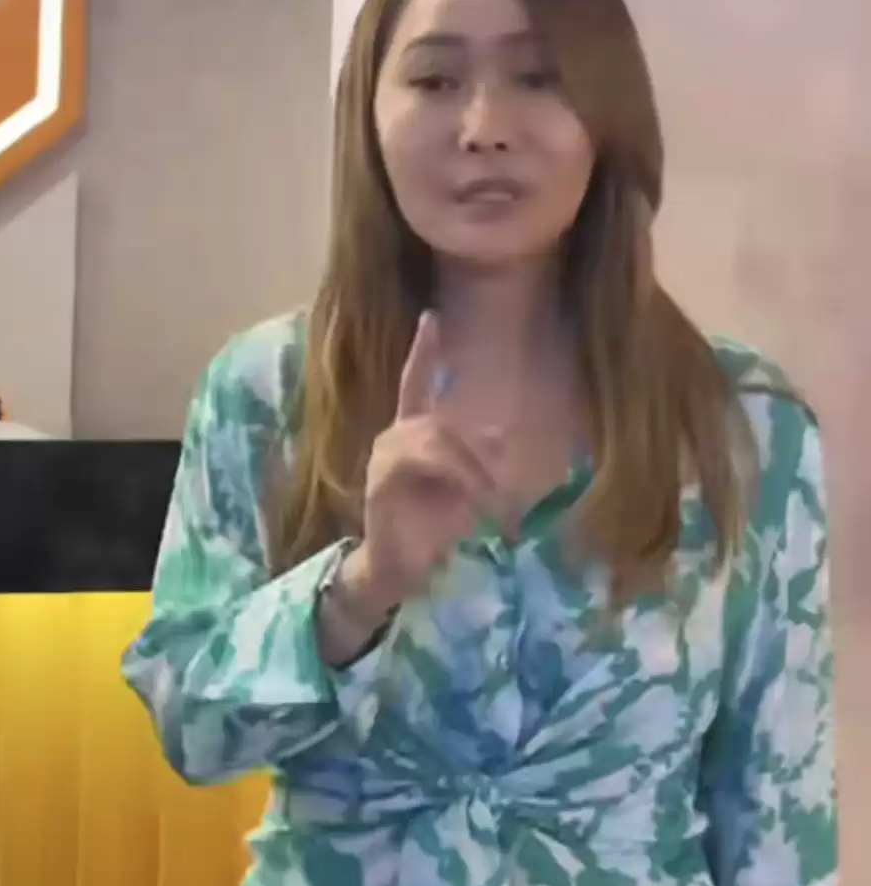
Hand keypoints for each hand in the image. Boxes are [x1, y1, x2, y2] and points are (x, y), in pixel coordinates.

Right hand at [340, 311, 504, 620]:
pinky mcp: (381, 477)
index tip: (430, 317)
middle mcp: (394, 437)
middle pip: (443, 423)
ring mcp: (383, 455)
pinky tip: (472, 498)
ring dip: (472, 468)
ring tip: (492, 500)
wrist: (399, 568)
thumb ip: (482, 461)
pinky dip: (457, 475)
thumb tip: (504, 438)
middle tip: (504, 492)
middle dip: (480, 453)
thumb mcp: (467, 490)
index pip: (414, 383)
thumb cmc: (433, 529)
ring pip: (436, 438)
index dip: (422, 351)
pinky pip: (424, 460)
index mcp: (411, 434)